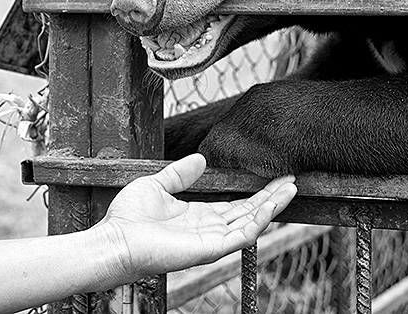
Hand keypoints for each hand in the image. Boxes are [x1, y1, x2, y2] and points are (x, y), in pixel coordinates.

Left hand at [95, 154, 295, 280]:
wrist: (115, 239)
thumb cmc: (129, 218)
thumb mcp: (157, 185)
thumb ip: (180, 174)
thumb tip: (201, 159)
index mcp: (198, 216)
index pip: (236, 205)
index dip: (256, 193)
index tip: (274, 178)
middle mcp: (208, 229)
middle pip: (249, 213)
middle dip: (272, 198)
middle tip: (292, 180)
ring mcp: (211, 241)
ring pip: (251, 223)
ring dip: (272, 206)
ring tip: (290, 188)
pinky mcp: (209, 249)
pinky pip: (241, 235)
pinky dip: (259, 221)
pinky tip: (271, 206)